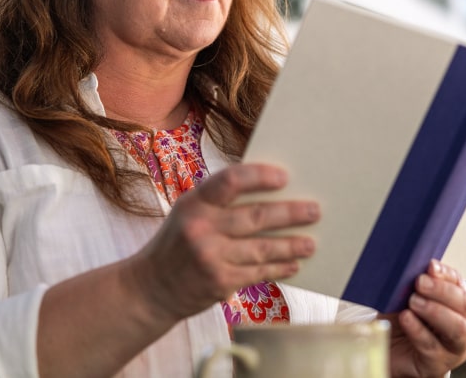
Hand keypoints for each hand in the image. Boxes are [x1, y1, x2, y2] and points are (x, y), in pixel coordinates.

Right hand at [130, 163, 319, 322]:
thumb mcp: (188, 212)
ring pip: (262, 248)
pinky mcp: (219, 283)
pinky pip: (258, 273)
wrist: (150, 288)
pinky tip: (293, 265)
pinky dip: (278, 269)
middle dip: (290, 214)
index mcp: (194, 202)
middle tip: (314, 211)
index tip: (285, 177)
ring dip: (291, 245)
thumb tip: (270, 193)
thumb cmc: (178, 243)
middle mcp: (201, 228)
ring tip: (311, 242)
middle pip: (255, 217)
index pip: (230, 181)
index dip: (260, 176)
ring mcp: (210, 257)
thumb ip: (220, 202)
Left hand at [379, 260, 465, 377]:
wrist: (392, 352)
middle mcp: (465, 325)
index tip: (430, 265)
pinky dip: (418, 330)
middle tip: (420, 282)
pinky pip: (431, 346)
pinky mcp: (438, 364)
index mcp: (459, 303)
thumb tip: (408, 265)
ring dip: (435, 311)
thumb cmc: (404, 320)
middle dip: (442, 290)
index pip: (459, 283)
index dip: (446, 273)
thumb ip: (412, 283)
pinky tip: (406, 318)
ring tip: (413, 301)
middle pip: (463, 305)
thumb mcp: (407, 297)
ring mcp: (455, 347)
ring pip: (457, 328)